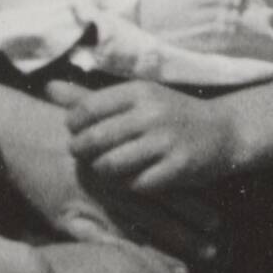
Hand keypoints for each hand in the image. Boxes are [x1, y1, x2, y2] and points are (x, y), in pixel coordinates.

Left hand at [54, 77, 249, 195]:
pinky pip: (135, 184)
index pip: (85, 111)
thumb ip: (90, 97)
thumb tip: (48, 86)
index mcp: (140, 91)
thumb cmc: (169, 115)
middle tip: (86, 155)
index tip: (79, 132)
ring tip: (107, 167)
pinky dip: (128, 185)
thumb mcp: (135, 99)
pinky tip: (133, 178)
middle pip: (93, 140)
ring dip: (103, 172)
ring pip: (110, 166)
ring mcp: (167, 141)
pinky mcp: (179, 167)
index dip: (73, 126)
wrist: (224, 131)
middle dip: (82, 152)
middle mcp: (153, 113)